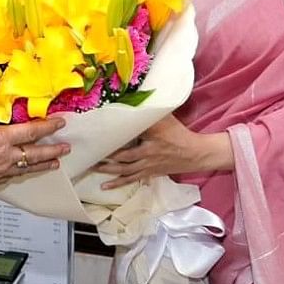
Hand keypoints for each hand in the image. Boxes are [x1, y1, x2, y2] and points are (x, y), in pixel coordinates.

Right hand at [0, 78, 70, 187]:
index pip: (31, 132)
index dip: (48, 127)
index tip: (60, 123)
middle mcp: (1, 157)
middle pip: (35, 154)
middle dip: (53, 150)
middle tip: (66, 146)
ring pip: (27, 169)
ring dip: (43, 165)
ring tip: (55, 163)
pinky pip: (12, 177)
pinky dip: (24, 173)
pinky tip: (26, 171)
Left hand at [94, 115, 232, 189]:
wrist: (195, 154)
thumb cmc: (179, 134)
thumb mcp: (166, 119)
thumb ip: (150, 111)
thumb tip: (132, 96)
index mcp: (151, 139)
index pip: (129, 137)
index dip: (113, 137)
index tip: (98, 135)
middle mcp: (147, 155)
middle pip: (123, 157)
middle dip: (105, 156)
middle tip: (89, 154)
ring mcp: (147, 166)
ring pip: (124, 170)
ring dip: (107, 170)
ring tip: (92, 168)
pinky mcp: (148, 173)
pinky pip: (130, 179)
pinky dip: (117, 182)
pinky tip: (105, 186)